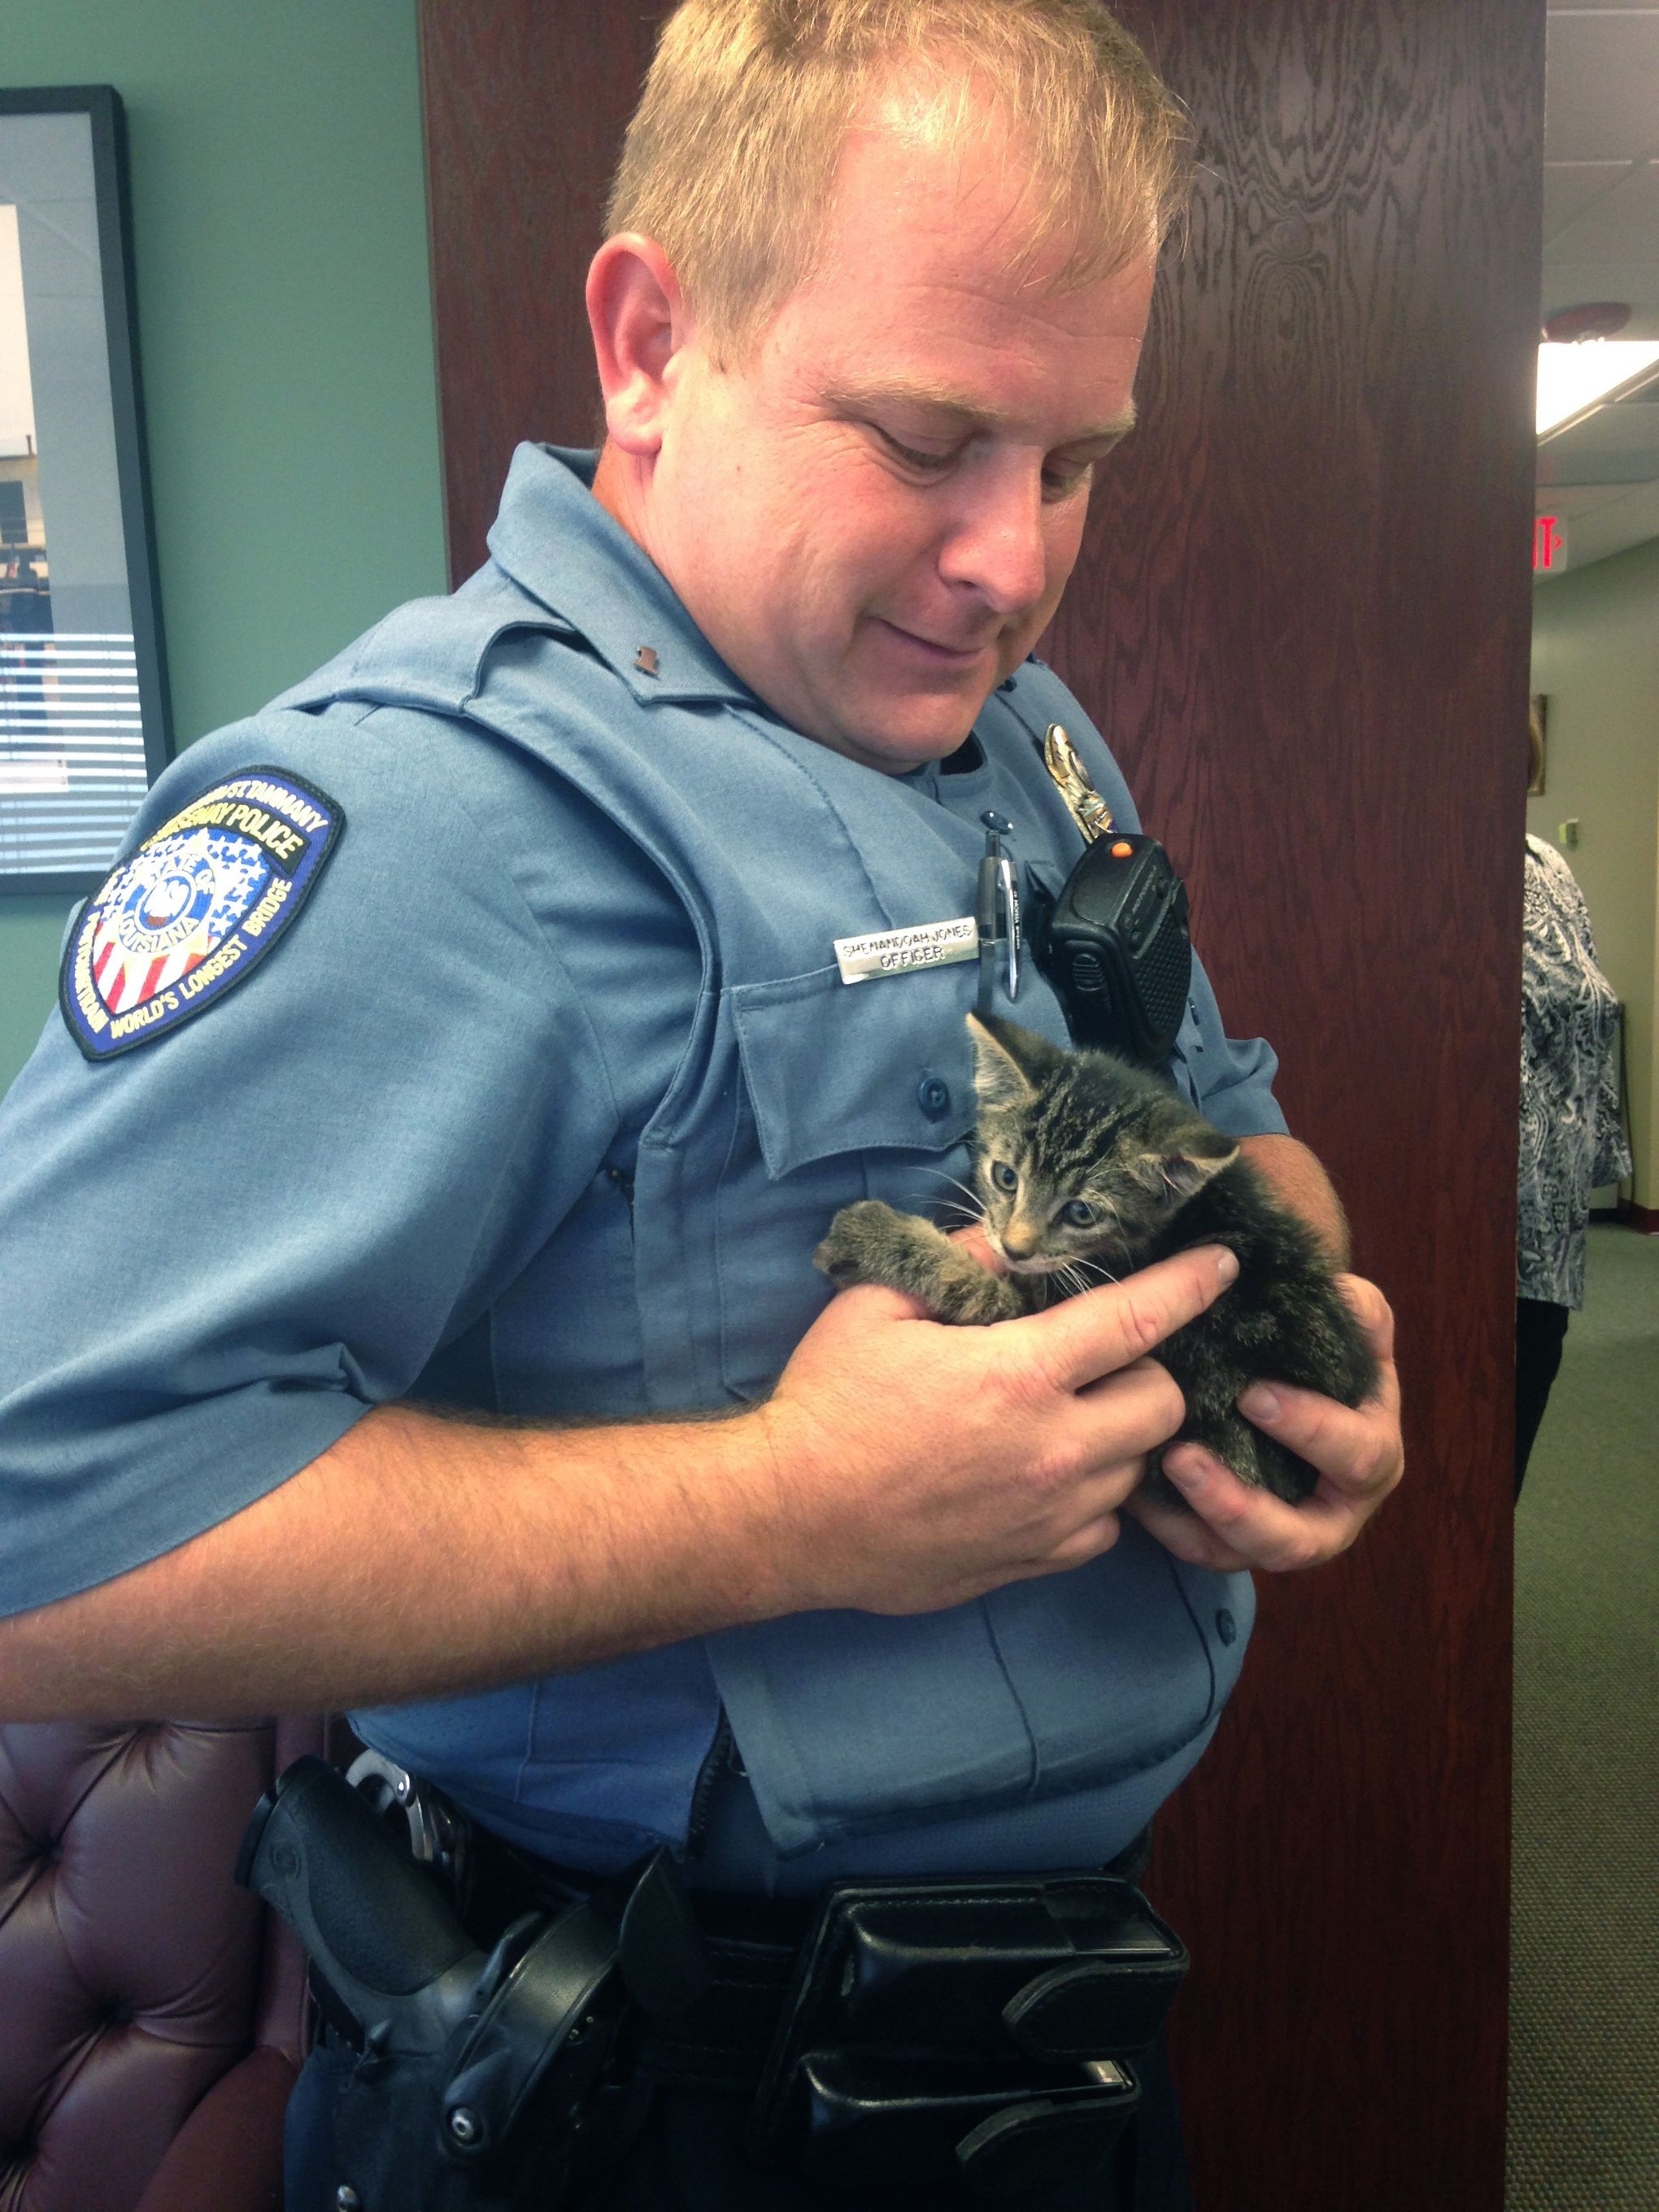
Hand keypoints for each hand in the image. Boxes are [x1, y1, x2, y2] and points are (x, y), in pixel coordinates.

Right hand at [750, 1243, 1239, 1616]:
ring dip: (1120, 1437)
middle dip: (1146, 1374)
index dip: (1189, 1285)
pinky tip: (1049, 1477)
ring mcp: (1050, 1513)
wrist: (788, 1516)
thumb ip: (956, 1263)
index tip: (1222, 1263)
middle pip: (1163, 1405)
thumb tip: (1012, 1240)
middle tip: (1100, 1362)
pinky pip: (1104, 1529)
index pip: (1137, 1320)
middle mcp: (1053, 1448)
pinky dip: (1094, 1499)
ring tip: (1070, 1418)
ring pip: (1138, 1469)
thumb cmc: (827, 1402)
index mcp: (1019, 1374)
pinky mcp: (1034, 1562)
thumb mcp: (877, 1305)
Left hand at [1126, 1273, 1401, 1570]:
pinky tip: (1132, 1492)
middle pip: (1298, 1540)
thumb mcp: (1353, 1330)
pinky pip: (1203, 1549)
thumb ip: (1356, 1310)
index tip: (1251, 1395)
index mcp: (1371, 1458)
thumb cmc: (1328, 1362)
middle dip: (1240, 1504)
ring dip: (1195, 1520)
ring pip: (1242, 1553)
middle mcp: (1332, 1513)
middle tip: (1182, 1457)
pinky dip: (1168, 1526)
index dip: (1310, 1429)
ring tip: (1154, 1472)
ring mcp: (1282, 1535)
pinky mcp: (1238, 1542)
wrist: (1299, 1387)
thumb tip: (1337, 1290)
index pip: (1355, 1456)